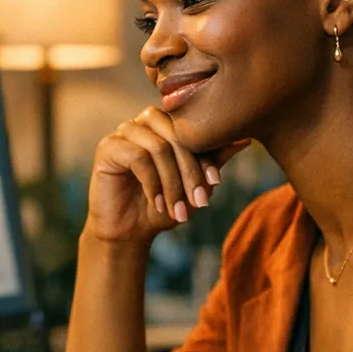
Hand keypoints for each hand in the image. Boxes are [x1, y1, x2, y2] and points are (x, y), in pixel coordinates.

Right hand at [86, 106, 250, 245]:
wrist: (130, 230)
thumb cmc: (164, 204)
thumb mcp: (195, 184)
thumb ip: (214, 160)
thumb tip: (245, 139)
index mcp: (169, 123)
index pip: (193, 130)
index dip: (206, 156)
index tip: (215, 183)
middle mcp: (146, 121)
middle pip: (177, 135)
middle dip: (191, 172)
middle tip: (200, 202)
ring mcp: (125, 131)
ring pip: (159, 147)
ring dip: (173, 183)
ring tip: (178, 210)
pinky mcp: (108, 146)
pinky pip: (137, 157)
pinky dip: (152, 183)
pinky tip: (157, 203)